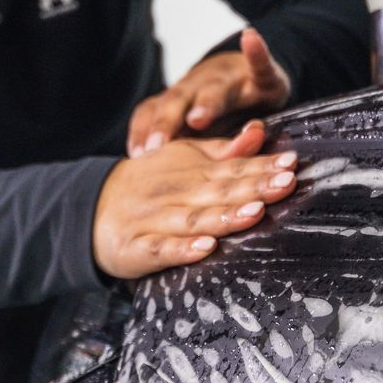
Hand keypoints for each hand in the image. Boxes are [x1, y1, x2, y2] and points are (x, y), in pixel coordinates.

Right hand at [93, 119, 297, 279]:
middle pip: (220, 191)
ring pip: (194, 218)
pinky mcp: (139, 247)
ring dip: (224, 216)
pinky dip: (183, 249)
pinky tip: (205, 248)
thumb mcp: (184, 159)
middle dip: (253, 188)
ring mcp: (157, 220)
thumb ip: (224, 151)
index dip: (262, 167)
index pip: (233, 169)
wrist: (90, 207)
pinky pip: (162, 249)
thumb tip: (260, 133)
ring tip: (254, 212)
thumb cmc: (150, 184)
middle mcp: (177, 193)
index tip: (291, 164)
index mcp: (192, 172)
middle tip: (285, 183)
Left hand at [127, 27, 290, 156]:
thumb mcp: (195, 132)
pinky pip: (258, 64)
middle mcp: (198, 87)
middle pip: (177, 102)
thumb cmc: (216, 108)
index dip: (142, 130)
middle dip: (166, 123)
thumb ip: (177, 148)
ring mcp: (229, 80)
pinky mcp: (260, 76)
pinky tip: (250, 38)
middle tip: (157, 147)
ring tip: (198, 118)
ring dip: (206, 103)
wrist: (246, 71)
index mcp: (177, 103)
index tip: (136, 154)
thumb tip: (147, 180)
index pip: (152, 112)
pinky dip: (256, 51)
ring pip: (215, 90)